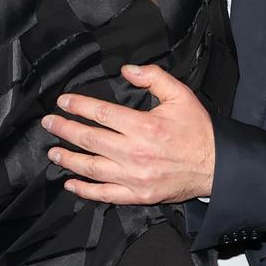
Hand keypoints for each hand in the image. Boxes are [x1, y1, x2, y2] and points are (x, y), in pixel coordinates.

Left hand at [41, 64, 215, 202]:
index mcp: (144, 126)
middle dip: (65, 129)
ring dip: (68, 158)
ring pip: (92, 168)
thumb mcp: (180, 95)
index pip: (101, 113)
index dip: (78, 106)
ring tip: (53, 151)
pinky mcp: (137, 195)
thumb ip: (153, 77)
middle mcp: (135, 152)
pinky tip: (70, 183)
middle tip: (49, 122)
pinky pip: (105, 194)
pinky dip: (85, 190)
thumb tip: (126, 70)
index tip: (63, 102)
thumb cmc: (198, 130)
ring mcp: (134, 177)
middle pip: (90, 139)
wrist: (217, 166)